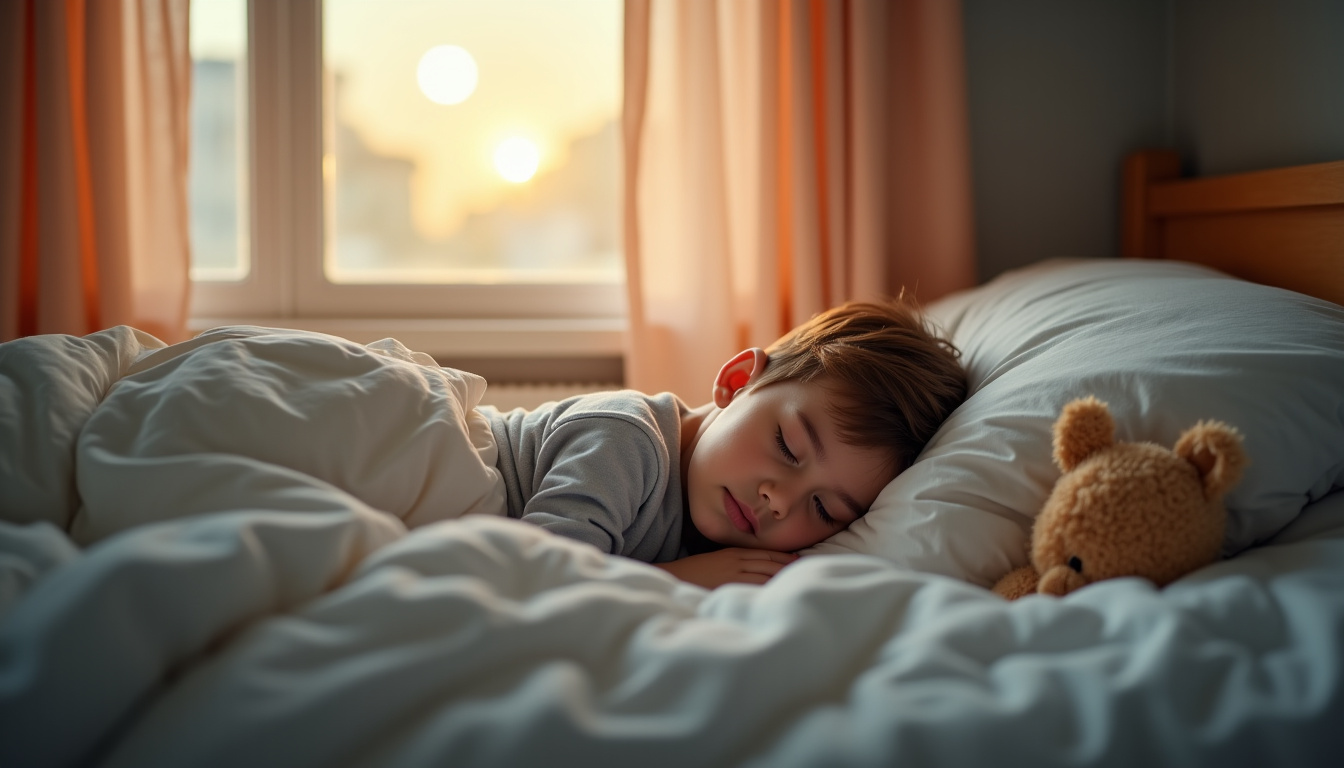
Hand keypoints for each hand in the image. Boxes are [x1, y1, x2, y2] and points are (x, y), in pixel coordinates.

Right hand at [654, 548, 799, 588]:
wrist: (674, 576)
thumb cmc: (693, 572)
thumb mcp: (715, 562)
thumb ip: (734, 564)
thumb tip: (752, 573)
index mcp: (734, 553)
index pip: (766, 553)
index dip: (783, 556)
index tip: (797, 560)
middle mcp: (737, 560)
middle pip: (770, 562)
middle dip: (788, 567)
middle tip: (806, 571)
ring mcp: (734, 573)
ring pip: (766, 573)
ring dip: (783, 577)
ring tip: (798, 581)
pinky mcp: (730, 584)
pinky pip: (755, 585)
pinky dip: (770, 587)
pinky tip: (780, 592)